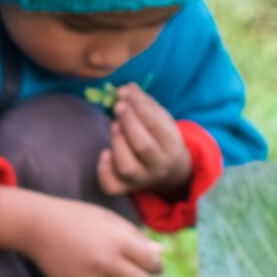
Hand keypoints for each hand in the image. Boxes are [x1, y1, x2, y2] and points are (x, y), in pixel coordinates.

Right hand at [0, 187, 164, 276]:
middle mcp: (104, 261)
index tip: (146, 261)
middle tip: (128, 270)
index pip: (152, 263)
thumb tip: (160, 254)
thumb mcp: (110, 220)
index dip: (154, 264)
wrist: (38, 226)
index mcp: (117, 240)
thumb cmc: (78, 219)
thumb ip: (136, 237)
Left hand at [95, 84, 195, 198]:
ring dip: (117, 142)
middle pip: (143, 147)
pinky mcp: (124, 188)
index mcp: (172, 146)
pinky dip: (104, 170)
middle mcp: (157, 166)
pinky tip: (104, 153)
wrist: (168, 171)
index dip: (139, 107)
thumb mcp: (161, 119)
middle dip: (128, 123)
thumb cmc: (161, 138)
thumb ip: (145, 103)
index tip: (124, 91)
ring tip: (114, 125)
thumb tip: (127, 87)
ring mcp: (140, 180)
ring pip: (126, 167)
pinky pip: (111, 186)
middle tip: (118, 105)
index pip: (156, 126)